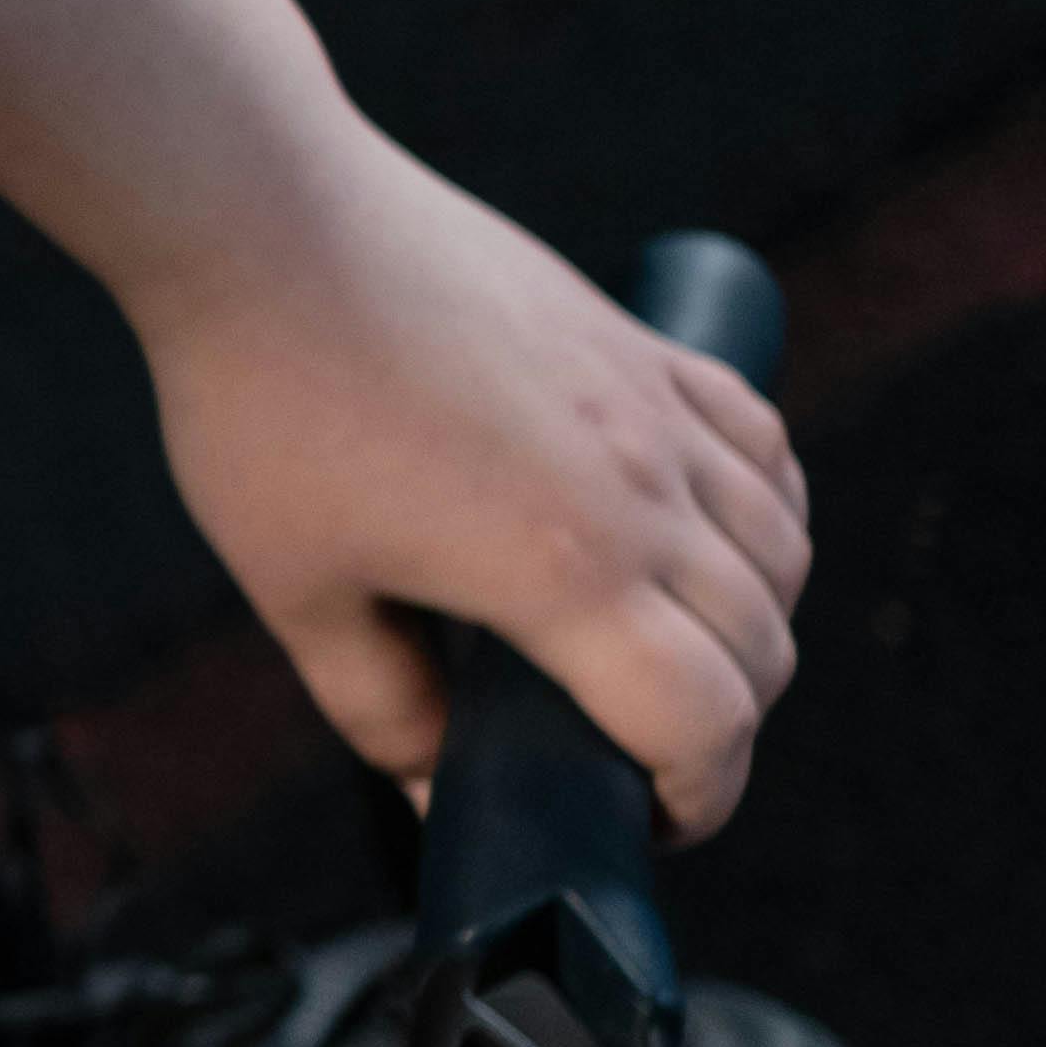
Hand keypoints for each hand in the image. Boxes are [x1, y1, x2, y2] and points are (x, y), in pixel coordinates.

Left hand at [137, 130, 808, 838]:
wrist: (266, 225)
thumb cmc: (265, 401)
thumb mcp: (299, 592)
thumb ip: (379, 709)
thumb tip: (430, 792)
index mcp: (563, 570)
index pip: (705, 723)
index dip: (696, 800)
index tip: (644, 820)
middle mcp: (641, 490)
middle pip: (763, 649)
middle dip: (721, 730)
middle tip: (635, 755)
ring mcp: (652, 407)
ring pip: (781, 549)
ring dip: (752, 627)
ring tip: (667, 656)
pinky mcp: (637, 346)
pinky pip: (761, 445)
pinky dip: (766, 514)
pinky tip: (709, 538)